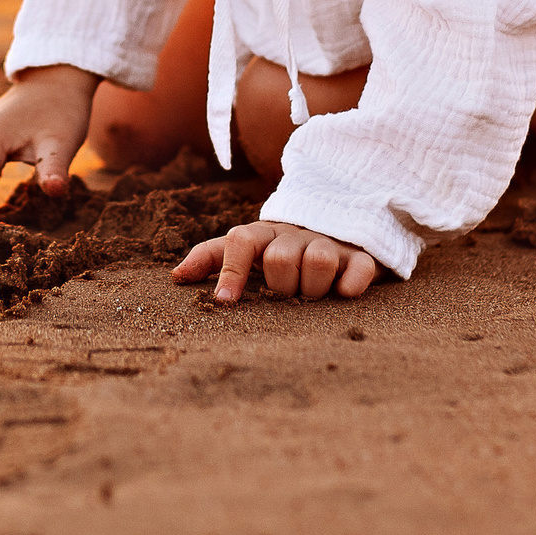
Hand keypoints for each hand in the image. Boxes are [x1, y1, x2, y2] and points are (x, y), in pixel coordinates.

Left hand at [172, 219, 378, 302]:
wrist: (333, 232)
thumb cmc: (277, 251)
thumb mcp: (245, 250)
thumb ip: (211, 258)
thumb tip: (175, 277)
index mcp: (263, 234)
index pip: (240, 241)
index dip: (230, 271)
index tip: (225, 302)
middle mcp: (295, 236)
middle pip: (280, 258)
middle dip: (281, 285)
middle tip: (286, 295)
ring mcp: (329, 244)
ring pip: (319, 260)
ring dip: (314, 287)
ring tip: (312, 297)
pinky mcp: (359, 257)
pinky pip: (359, 268)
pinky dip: (352, 283)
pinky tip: (344, 294)